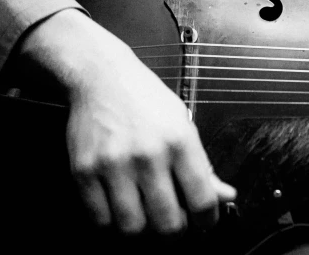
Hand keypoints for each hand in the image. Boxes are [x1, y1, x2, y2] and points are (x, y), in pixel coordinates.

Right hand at [16, 9, 235, 234]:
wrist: (101, 77)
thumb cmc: (146, 99)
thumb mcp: (184, 124)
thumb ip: (203, 165)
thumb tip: (225, 196)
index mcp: (179, 141)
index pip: (201, 200)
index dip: (207, 220)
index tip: (205, 221)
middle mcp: (148, 155)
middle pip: (167, 224)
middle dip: (175, 231)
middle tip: (174, 222)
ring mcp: (113, 165)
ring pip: (132, 228)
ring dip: (143, 229)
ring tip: (146, 214)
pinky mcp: (84, 171)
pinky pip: (100, 219)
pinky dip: (112, 222)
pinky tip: (120, 206)